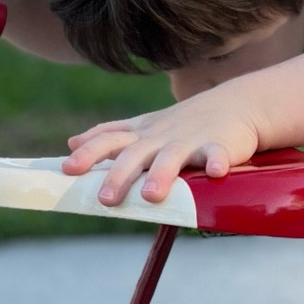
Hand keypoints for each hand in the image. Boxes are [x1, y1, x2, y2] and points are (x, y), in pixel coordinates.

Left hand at [63, 90, 260, 204]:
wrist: (236, 104)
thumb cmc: (185, 122)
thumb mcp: (144, 126)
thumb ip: (110, 136)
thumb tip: (72, 144)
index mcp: (142, 134)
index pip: (109, 140)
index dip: (89, 154)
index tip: (67, 169)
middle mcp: (161, 136)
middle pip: (136, 154)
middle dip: (119, 175)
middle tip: (106, 199)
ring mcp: (190, 139)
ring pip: (172, 156)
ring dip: (161, 174)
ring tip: (151, 195)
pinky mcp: (219, 144)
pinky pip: (217, 154)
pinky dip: (217, 162)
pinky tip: (216, 174)